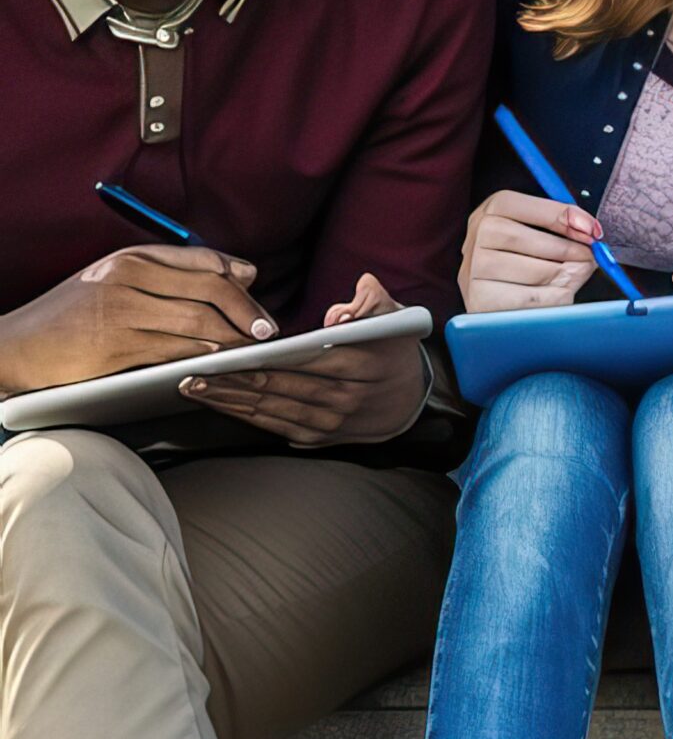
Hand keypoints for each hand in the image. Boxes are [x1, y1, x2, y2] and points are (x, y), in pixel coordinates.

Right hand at [0, 245, 273, 394]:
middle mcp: (128, 278)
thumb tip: (240, 274)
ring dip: (232, 337)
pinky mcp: (113, 347)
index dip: (238, 279)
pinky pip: (173, 350)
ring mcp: (120, 312)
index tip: (257, 295)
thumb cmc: (70, 315)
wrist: (12, 346)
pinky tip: (218, 360)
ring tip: (250, 348)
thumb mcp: (114, 280)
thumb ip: (169, 275)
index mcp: (131, 257)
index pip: (203, 261)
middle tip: (266, 330)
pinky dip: (203, 355)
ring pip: (197, 321)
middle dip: (245, 311)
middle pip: (210, 289)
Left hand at [182, 272, 429, 446]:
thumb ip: (371, 301)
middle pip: (280, 387)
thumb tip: (337, 313)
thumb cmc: (395, 353)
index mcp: (364, 364)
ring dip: (229, 401)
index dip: (265, 357)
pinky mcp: (319, 437)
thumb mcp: (397, 317)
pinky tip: (221, 405)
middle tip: (194, 373)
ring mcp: (331, 422)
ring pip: (271, 410)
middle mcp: (346, 398)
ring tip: (195, 388)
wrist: (411, 403)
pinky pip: (275, 426)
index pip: (306, 360)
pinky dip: (245, 416)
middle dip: (232, 381)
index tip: (231, 352)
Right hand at [460, 188, 599, 314]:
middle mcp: (475, 241)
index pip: (526, 207)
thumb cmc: (520, 263)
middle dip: (572, 250)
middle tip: (591, 257)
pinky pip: (537, 300)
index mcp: (488, 214)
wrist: (494, 310)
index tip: (591, 229)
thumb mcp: (532, 233)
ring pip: (540, 272)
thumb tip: (592, 232)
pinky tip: (560, 294)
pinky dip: (557, 297)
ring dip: (568, 274)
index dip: (562, 215)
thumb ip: (560, 225)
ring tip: (575, 275)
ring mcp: (475, 274)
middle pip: (534, 240)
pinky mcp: (484, 304)